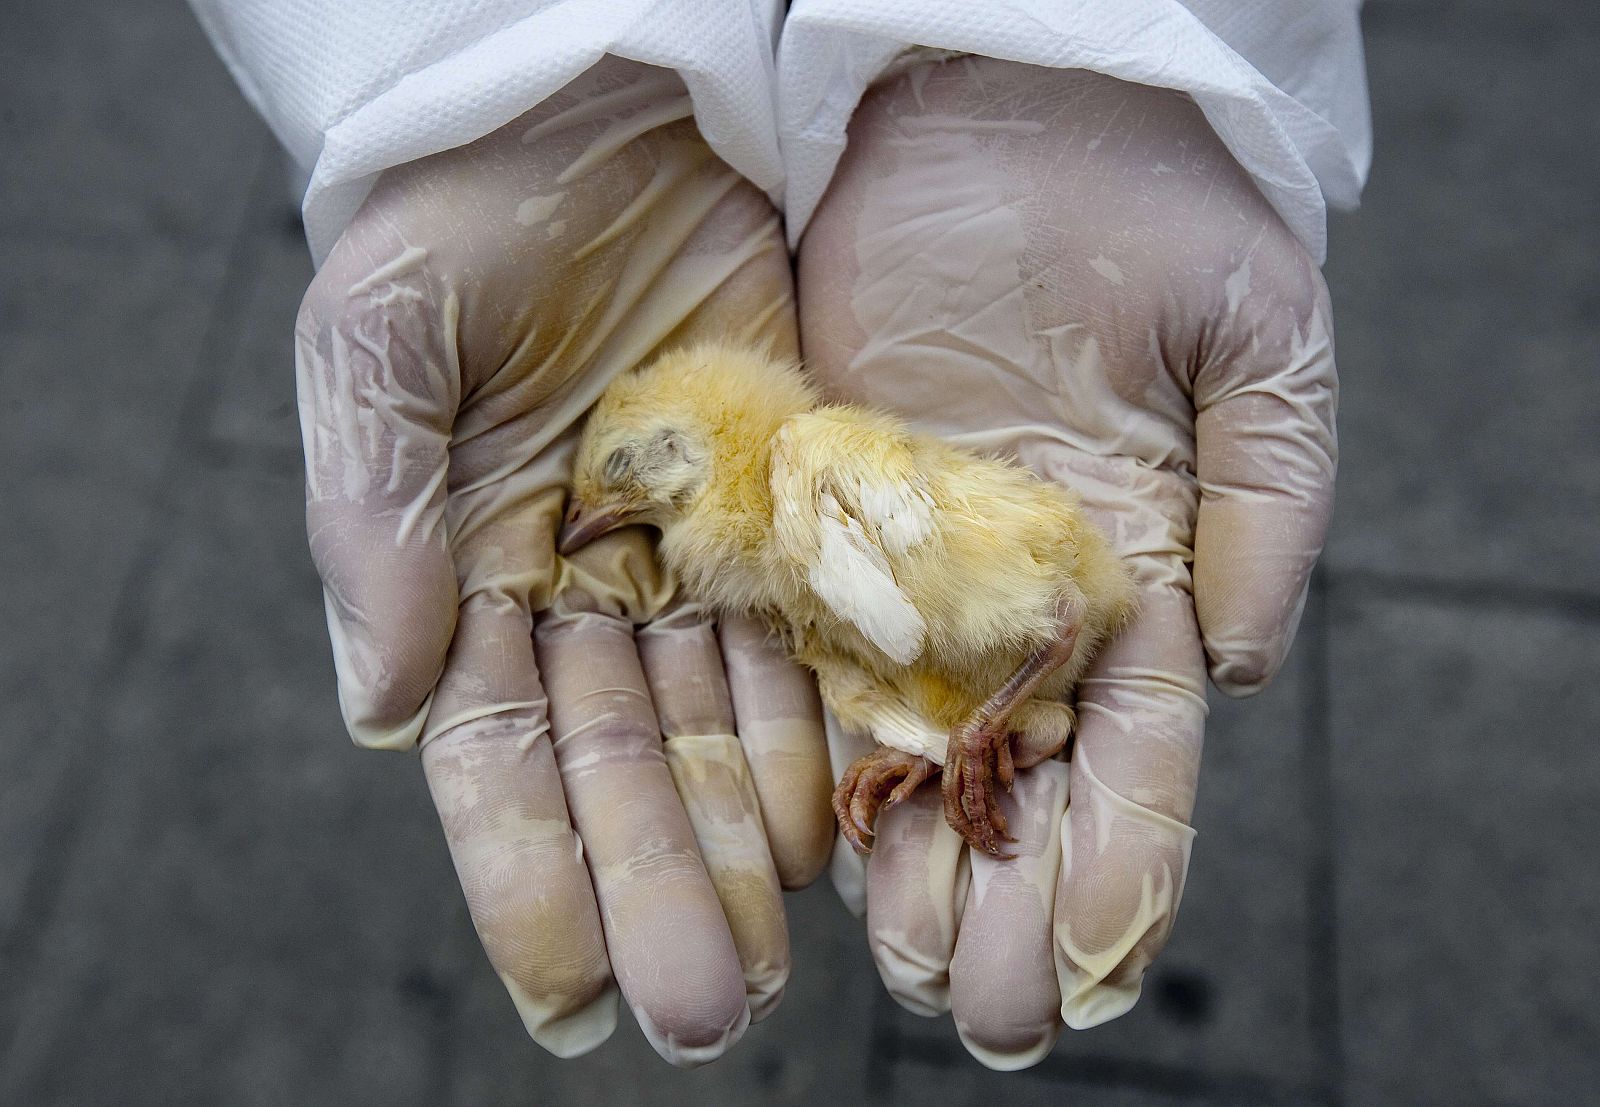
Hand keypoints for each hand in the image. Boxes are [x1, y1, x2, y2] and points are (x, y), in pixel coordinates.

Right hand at [294, 57, 833, 1065]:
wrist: (601, 114)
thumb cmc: (463, 218)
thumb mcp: (382, 344)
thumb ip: (373, 522)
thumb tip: (384, 709)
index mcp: (473, 573)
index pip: (499, 759)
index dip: (531, 882)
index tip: (571, 1003)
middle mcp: (589, 592)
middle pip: (623, 769)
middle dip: (659, 891)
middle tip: (703, 1011)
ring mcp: (694, 560)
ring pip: (722, 727)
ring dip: (749, 844)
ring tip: (782, 954)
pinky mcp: (792, 507)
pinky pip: (811, 633)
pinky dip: (826, 725)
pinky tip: (848, 820)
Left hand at [799, 59, 1336, 1066]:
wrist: (1006, 116)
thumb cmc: (1154, 207)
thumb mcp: (1255, 338)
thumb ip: (1273, 498)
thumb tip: (1242, 666)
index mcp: (1142, 571)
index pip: (1142, 751)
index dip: (1127, 857)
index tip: (1102, 964)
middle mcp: (1026, 600)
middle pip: (1023, 780)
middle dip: (1011, 900)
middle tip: (990, 1014)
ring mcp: (918, 572)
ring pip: (914, 748)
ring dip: (913, 867)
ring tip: (904, 973)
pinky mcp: (820, 526)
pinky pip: (811, 657)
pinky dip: (816, 754)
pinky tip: (817, 850)